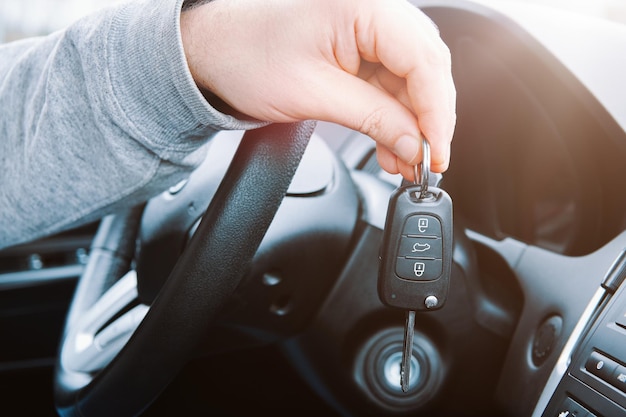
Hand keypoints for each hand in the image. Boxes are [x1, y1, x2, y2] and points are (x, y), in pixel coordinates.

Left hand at [180, 0, 455, 178]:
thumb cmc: (244, 57)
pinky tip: (391, 143)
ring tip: (404, 161)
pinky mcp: (358, 44)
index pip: (423, 60)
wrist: (212, 51)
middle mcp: (371, 8)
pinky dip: (392, 114)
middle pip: (424, 68)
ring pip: (410, 78)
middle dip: (426, 120)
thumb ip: (372, 119)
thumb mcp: (313, 95)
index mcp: (362, 5)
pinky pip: (389, 80)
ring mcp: (366, 26)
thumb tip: (414, 145)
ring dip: (409, 123)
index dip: (435, 112)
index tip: (435, 151)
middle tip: (426, 161)